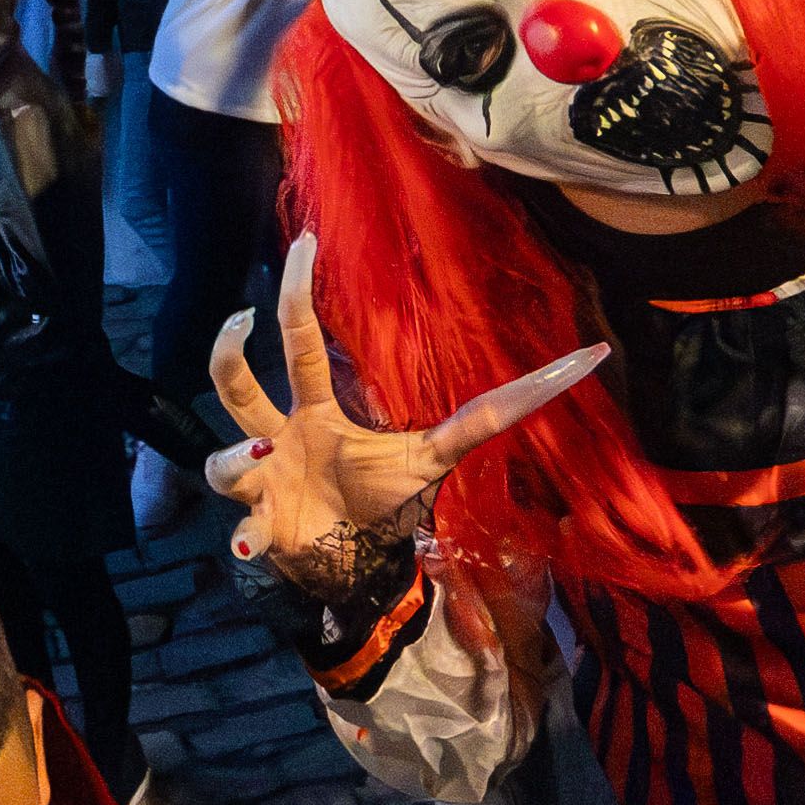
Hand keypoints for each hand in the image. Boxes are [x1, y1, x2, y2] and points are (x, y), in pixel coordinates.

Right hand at [201, 237, 608, 575]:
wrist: (357, 561)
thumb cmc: (385, 497)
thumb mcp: (438, 452)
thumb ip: (494, 414)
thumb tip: (579, 365)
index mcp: (316, 409)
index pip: (299, 340)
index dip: (297, 293)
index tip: (307, 244)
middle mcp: (280, 437)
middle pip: (238, 385)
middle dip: (229, 351)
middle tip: (243, 317)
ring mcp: (264, 484)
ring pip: (225, 461)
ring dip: (235, 456)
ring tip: (258, 453)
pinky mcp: (264, 530)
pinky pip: (243, 532)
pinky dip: (245, 539)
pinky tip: (253, 545)